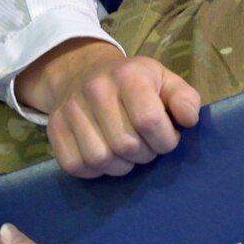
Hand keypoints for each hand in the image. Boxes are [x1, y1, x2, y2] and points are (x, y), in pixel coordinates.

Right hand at [16, 39, 201, 177]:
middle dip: (145, 154)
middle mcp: (96, 90)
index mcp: (129, 76)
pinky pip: (76, 166)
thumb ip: (185, 98)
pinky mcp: (54, 129)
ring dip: (121, 166)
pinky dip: (96, 171)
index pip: (149, 121)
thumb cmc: (135, 82)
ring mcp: (71, 110)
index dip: (165, 140)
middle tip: (147, 146)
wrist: (84, 72)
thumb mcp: (165, 81)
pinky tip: (107, 156)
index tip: (168, 139)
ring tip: (128, 153)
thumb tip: (189, 120)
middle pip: (126, 145)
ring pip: (101, 159)